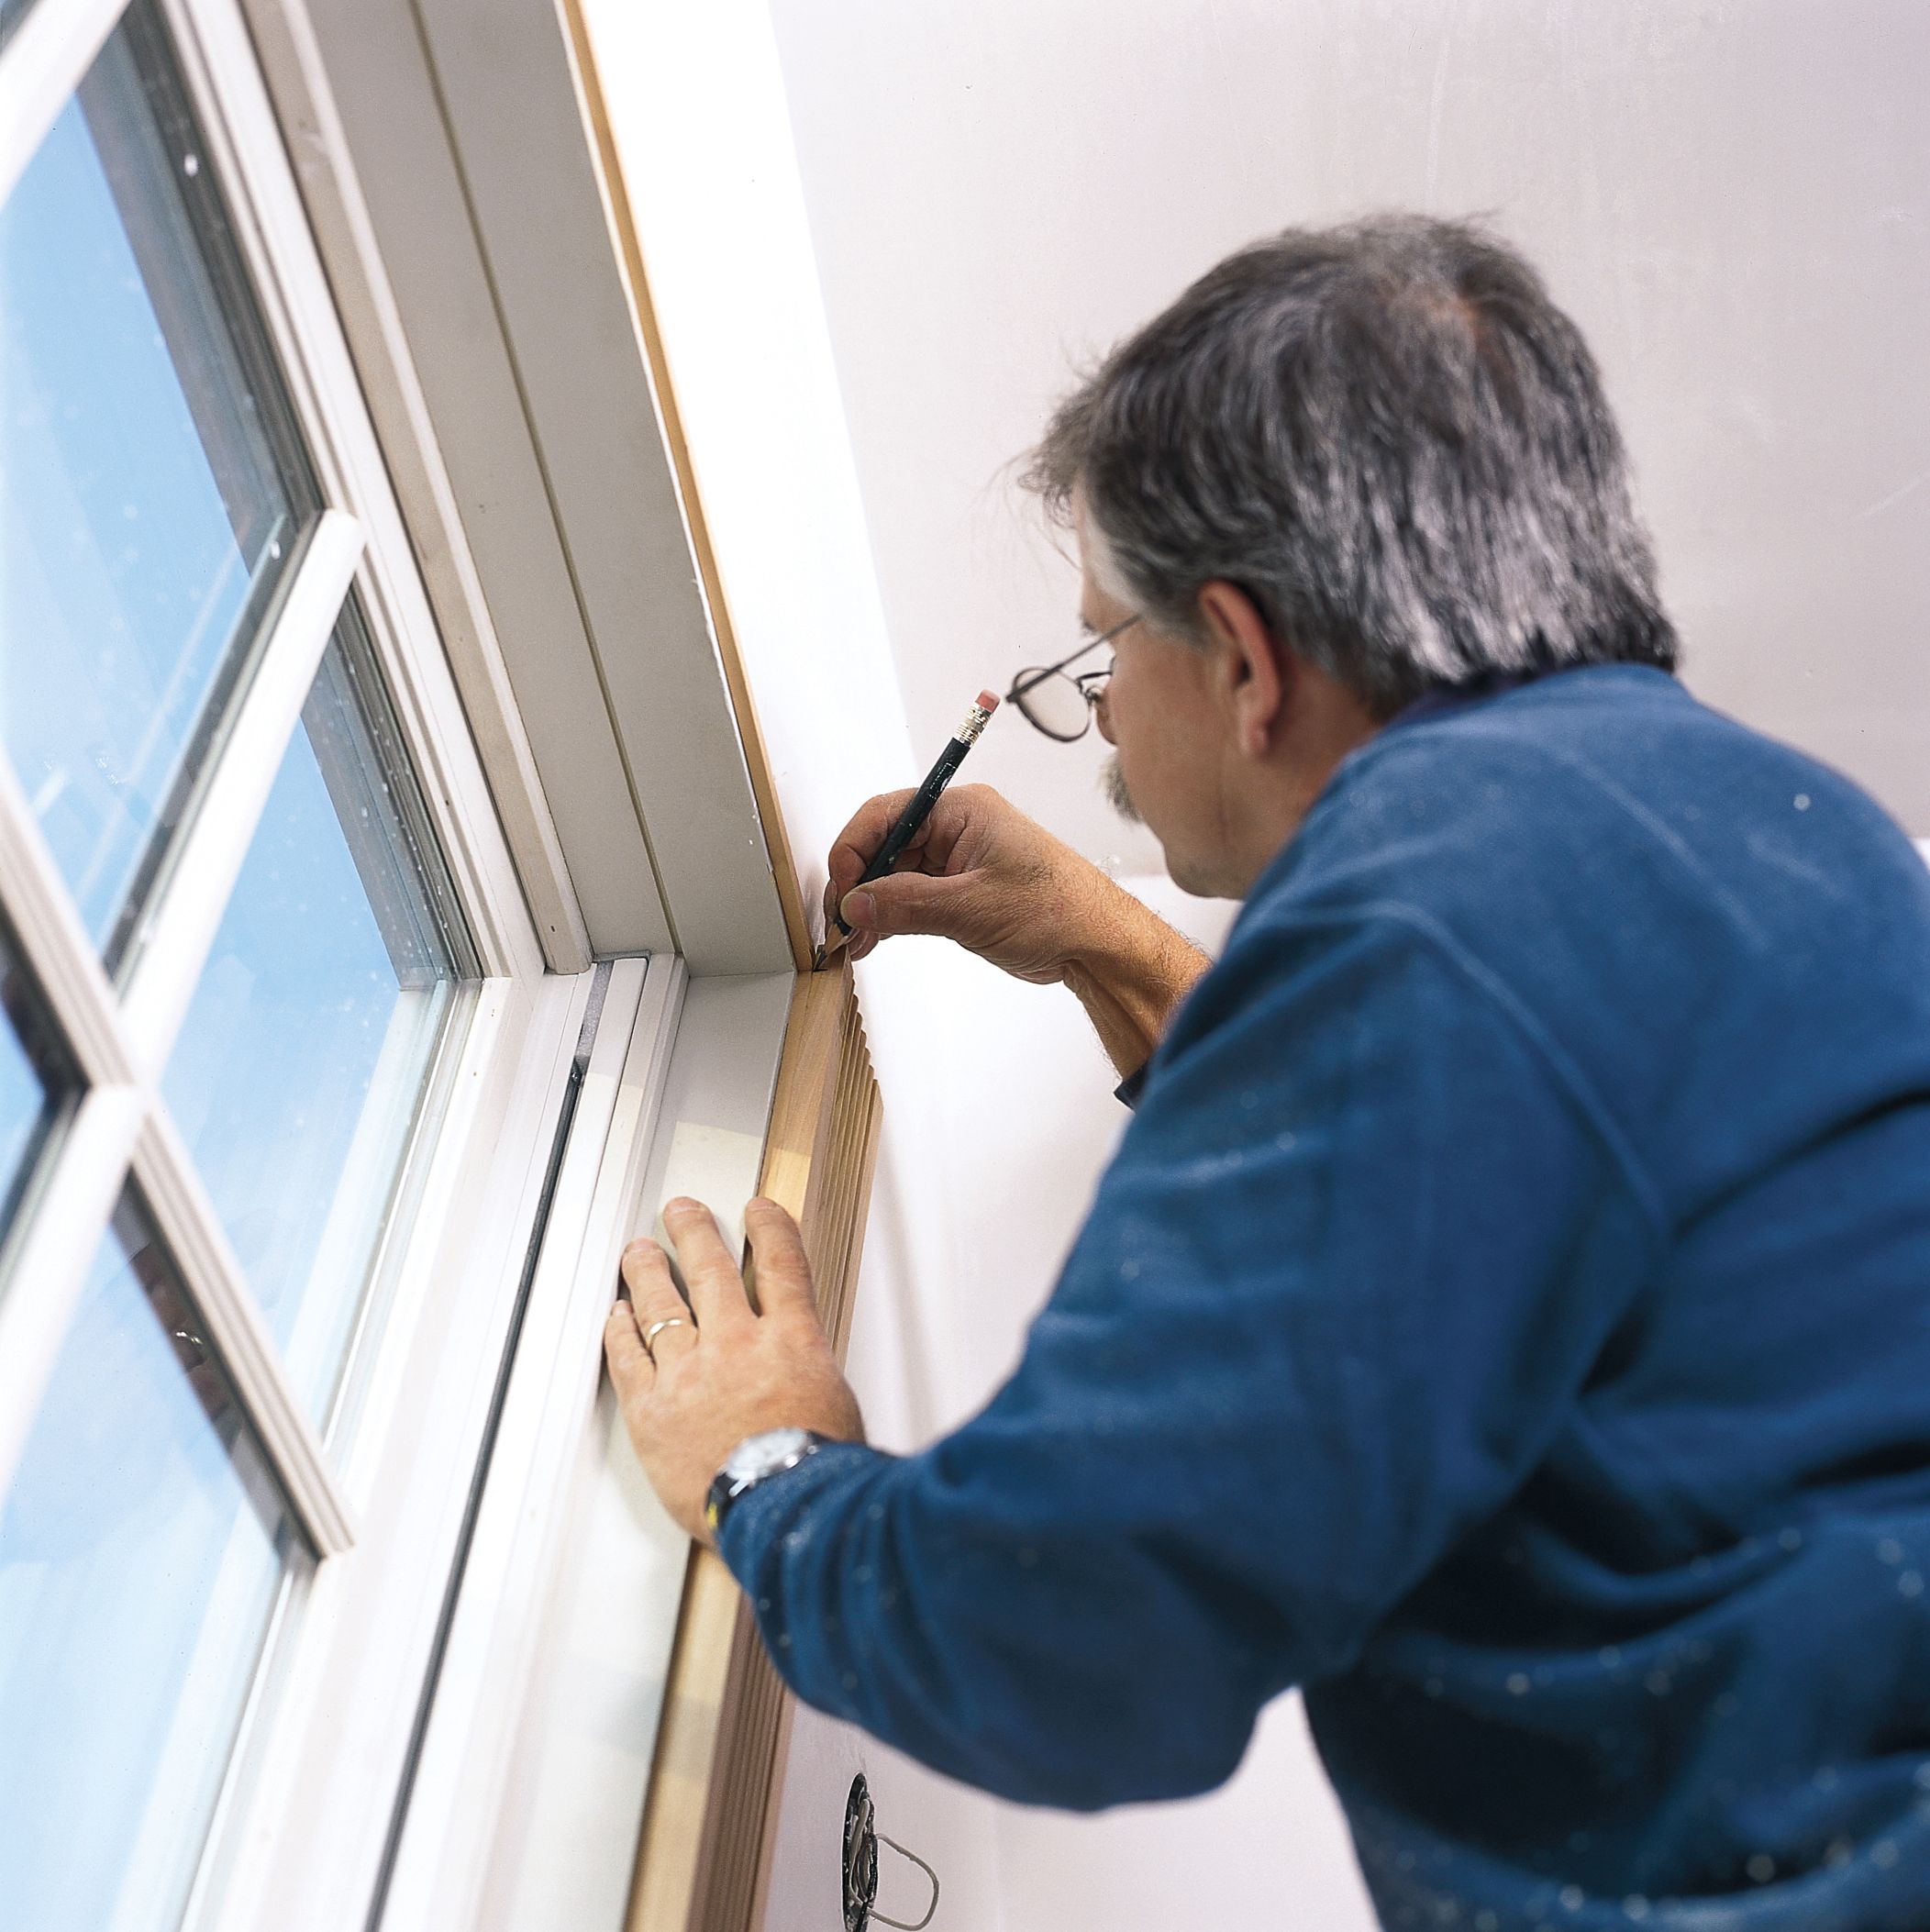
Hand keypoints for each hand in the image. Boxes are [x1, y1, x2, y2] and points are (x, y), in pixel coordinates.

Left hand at [605, 1196, 863, 1541]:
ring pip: (661, 1305)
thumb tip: (801, 1376)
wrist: (785, 1511)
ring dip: (647, 1271)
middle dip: (694, 1232)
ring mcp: (690, 1373)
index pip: (781, 1265)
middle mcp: (737, 1344)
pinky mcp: (652, 1409)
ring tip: (639, 1251)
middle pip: (710, 1270)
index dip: (769, 1229)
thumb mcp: (836, 1404)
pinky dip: (619, 1331)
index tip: (758, 1210)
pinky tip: (616, 1315)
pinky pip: (628, 1358)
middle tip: (682, 1211)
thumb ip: (810, 1375)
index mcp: (792, 1341)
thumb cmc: (816, 1472)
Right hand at [825, 783, 1114, 982]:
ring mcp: (958, 859)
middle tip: (842, 924)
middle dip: (858, 883)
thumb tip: (856, 904)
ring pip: (894, 873)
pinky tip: (874, 938)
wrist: (1096, 943)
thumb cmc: (1058, 910)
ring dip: (870, 904)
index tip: (841, 889)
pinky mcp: (960, 889)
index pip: (887, 814)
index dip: (854, 849)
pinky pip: (910, 894)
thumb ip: (908, 904)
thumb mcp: (974, 908)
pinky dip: (889, 915)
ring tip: (856, 940)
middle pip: (885, 844)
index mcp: (963, 810)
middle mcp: (957, 827)